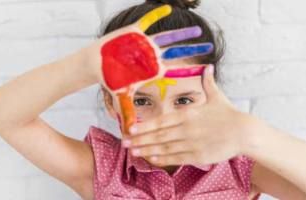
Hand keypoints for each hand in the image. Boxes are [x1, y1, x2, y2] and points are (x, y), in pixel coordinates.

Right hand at [83, 5, 213, 134]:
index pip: (174, 70)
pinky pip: (147, 22)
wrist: (95, 63)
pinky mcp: (134, 32)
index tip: (205, 68)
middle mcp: (152, 56)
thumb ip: (127, 112)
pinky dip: (156, 16)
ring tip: (197, 29)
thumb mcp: (120, 96)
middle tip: (210, 45)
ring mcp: (145, 43)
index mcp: (152, 70)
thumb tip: (129, 133)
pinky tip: (168, 8)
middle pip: (176, 52)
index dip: (189, 70)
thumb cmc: (109, 79)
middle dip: (192, 48)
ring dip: (181, 33)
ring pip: (167, 37)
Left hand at [122, 65, 259, 166]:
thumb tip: (208, 66)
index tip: (130, 129)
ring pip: (164, 148)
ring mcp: (191, 143)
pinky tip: (152, 159)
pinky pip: (176, 158)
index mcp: (188, 114)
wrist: (245, 132)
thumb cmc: (229, 114)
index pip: (161, 121)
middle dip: (140, 140)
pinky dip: (163, 159)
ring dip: (147, 150)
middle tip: (124, 143)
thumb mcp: (217, 96)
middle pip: (158, 135)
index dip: (144, 126)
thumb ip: (208, 82)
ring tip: (134, 152)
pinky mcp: (198, 156)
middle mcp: (186, 129)